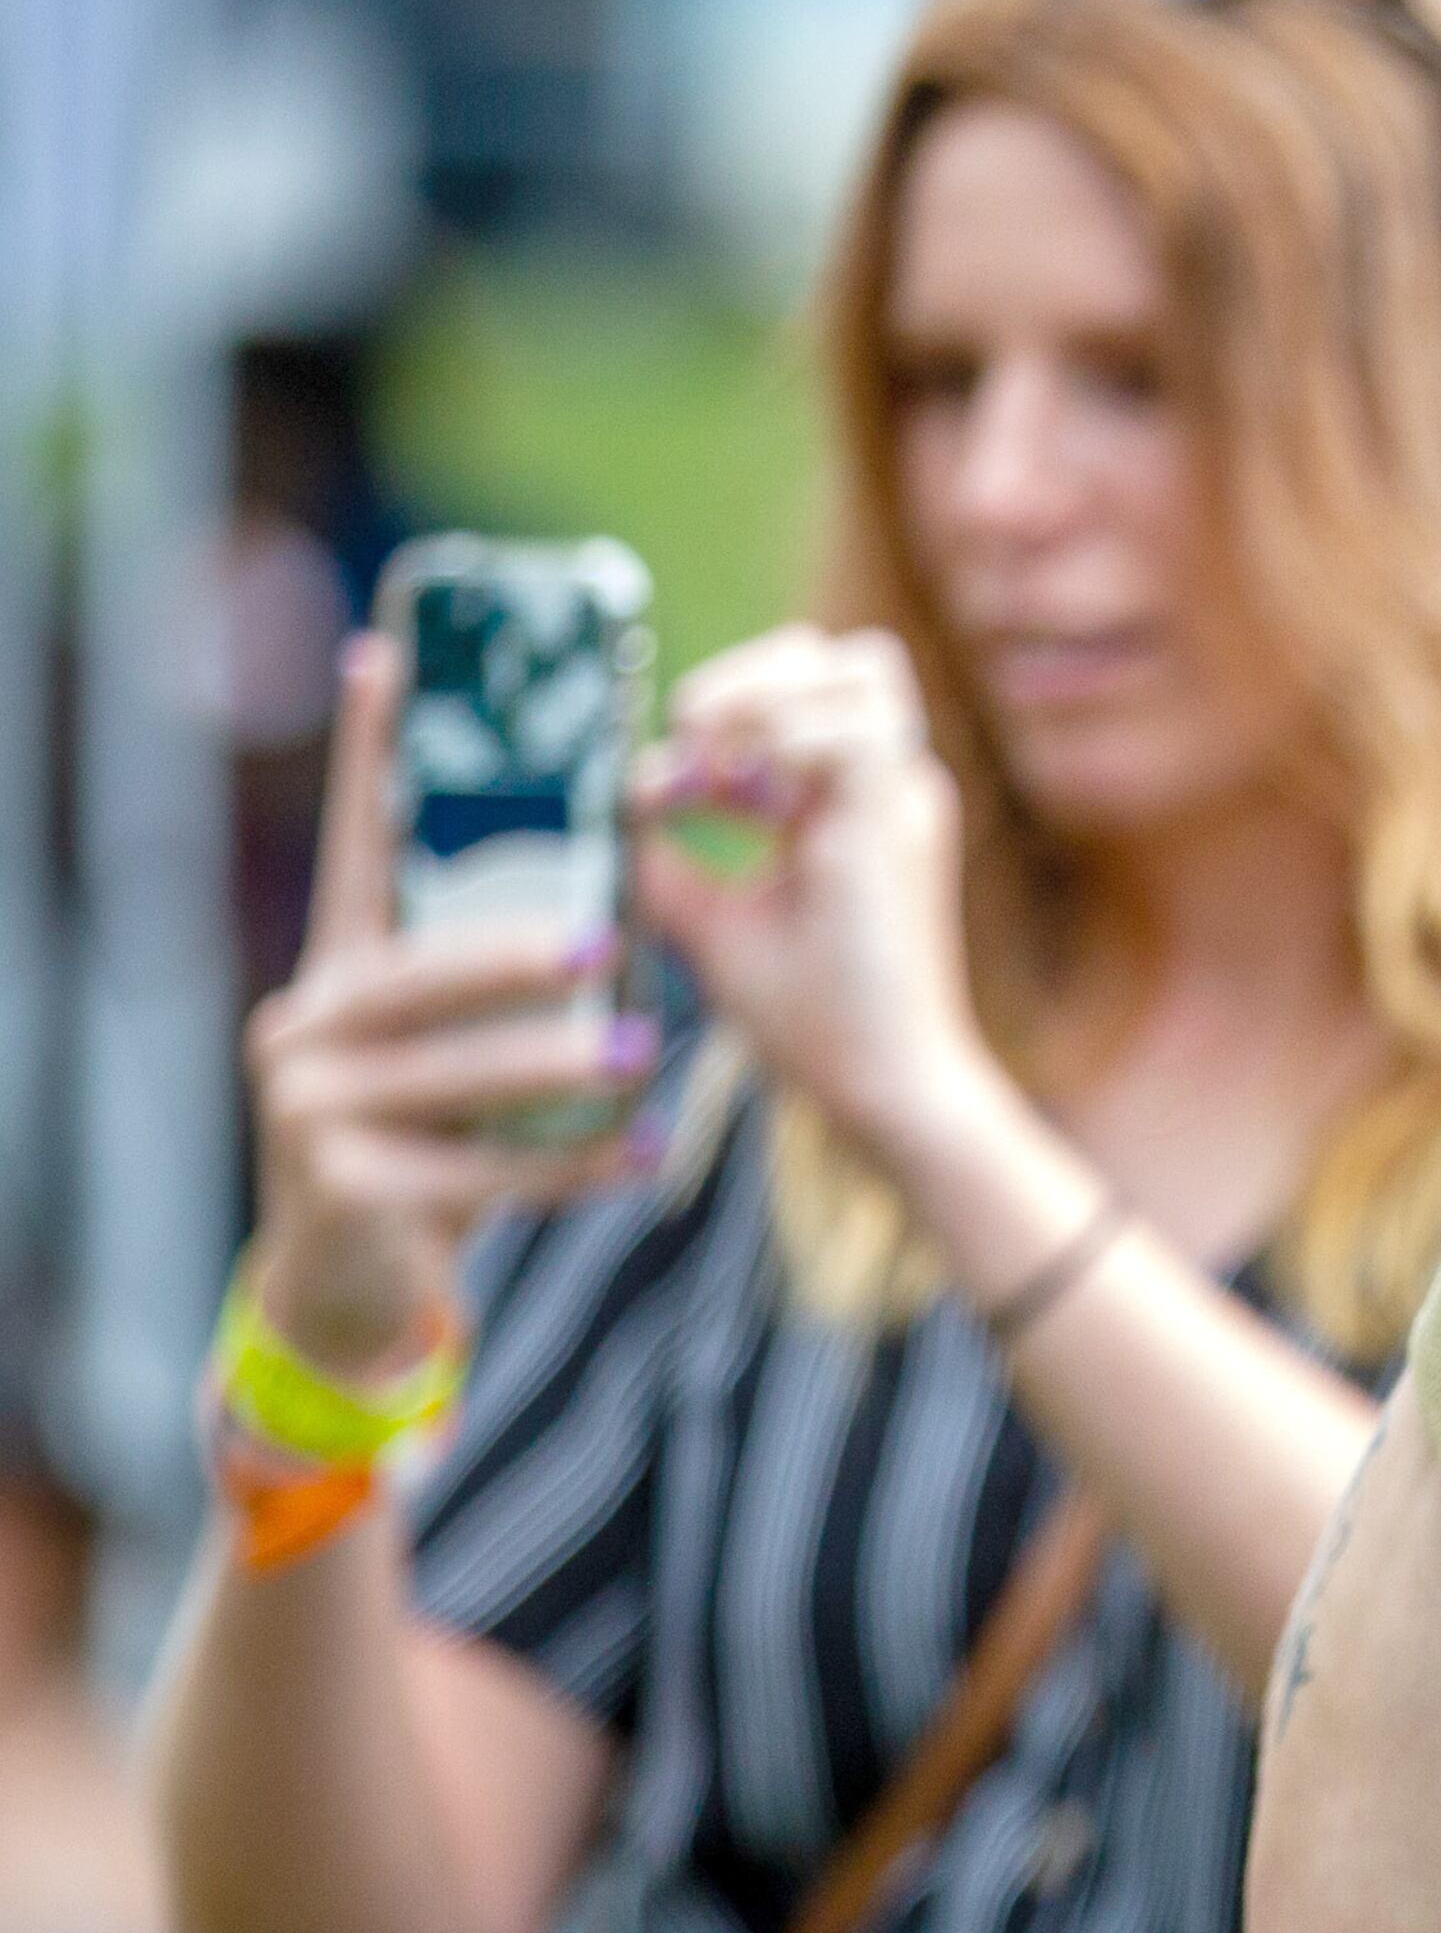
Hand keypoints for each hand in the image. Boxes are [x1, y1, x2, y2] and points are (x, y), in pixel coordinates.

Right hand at [244, 638, 655, 1374]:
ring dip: (556, 1067)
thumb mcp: (463, 1045)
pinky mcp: (341, 1188)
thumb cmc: (436, 1136)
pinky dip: (572, 1163)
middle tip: (602, 941)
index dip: (370, 756)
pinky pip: (480, 1169)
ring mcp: (308, 1110)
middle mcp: (306, 1024)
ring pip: (453, 1077)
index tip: (386, 656)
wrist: (358, 1276)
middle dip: (510, 957)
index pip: (358, 848)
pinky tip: (643, 1154)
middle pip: (416, 976)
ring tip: (642, 1053)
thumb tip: (615, 886)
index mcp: (342, 970)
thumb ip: (501, 973)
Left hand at [633, 625, 1001, 1165]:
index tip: (670, 792)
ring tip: (718, 768)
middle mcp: (890, 790)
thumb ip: (671, 854)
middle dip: (752, 676)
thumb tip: (636, 786)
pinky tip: (740, 804)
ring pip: (861, 669)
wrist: (882, 1086)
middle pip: (843, 658)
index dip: (728, 709)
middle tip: (694, 740)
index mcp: (854, 806)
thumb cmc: (814, 1021)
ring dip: (770, 696)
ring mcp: (903, 802)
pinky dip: (785, 745)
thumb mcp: (712, 923)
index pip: (807, 695)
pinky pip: (855, 733)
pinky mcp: (899, 828)